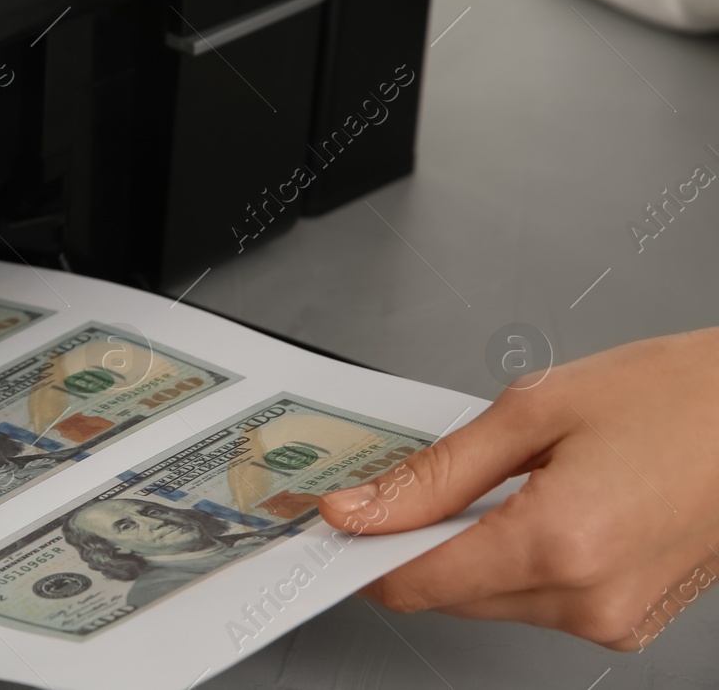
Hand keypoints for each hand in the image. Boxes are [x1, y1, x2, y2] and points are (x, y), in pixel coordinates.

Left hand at [318, 329, 718, 649]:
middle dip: (416, 544)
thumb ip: (436, 472)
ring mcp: (614, 617)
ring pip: (492, 600)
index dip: (368, 553)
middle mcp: (589, 598)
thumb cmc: (675, 398)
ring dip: (470, 550)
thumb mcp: (533, 411)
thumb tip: (363, 509)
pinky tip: (536, 506)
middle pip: (451, 595)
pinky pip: (539, 601)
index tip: (341, 522)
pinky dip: (516, 560)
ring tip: (504, 480)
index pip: (421, 581)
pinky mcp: (629, 619)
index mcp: (560, 544)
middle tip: (409, 486)